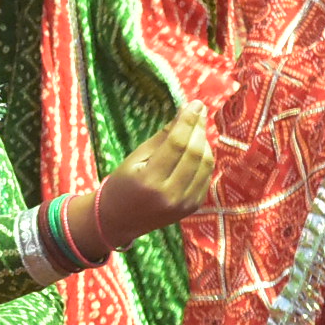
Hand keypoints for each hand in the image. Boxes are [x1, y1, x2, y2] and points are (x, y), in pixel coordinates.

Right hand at [94, 104, 218, 245]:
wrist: (118, 221)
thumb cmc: (122, 184)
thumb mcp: (135, 157)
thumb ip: (163, 136)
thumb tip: (185, 112)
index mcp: (150, 181)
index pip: (177, 144)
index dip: (189, 121)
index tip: (195, 103)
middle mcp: (171, 194)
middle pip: (195, 153)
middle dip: (199, 128)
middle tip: (199, 110)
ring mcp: (185, 204)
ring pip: (205, 164)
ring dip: (204, 142)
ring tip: (196, 128)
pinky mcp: (193, 207)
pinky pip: (206, 176)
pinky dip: (205, 158)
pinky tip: (197, 148)